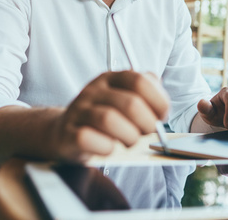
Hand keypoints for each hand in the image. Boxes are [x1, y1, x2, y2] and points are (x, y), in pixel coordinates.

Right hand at [52, 71, 168, 161]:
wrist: (64, 133)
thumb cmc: (103, 119)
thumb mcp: (123, 99)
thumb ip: (145, 94)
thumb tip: (162, 106)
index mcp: (111, 79)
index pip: (140, 80)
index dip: (158, 101)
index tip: (161, 116)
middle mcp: (94, 90)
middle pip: (130, 103)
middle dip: (147, 123)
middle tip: (146, 133)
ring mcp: (79, 110)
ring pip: (109, 119)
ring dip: (128, 137)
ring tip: (130, 143)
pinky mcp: (67, 133)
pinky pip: (86, 138)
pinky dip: (104, 147)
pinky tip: (109, 149)